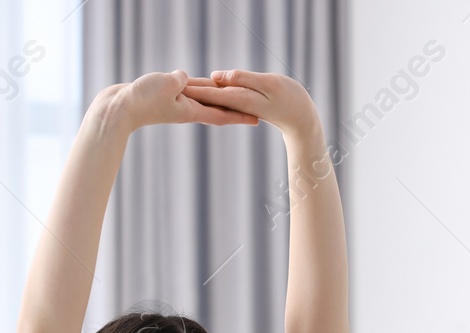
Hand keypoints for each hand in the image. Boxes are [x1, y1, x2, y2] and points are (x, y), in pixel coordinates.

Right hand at [100, 70, 259, 131]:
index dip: (240, 116)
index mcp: (190, 110)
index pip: (221, 114)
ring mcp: (174, 104)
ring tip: (232, 96)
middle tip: (253, 109)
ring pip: (201, 97)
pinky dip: (196, 87)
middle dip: (234, 107)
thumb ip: (181, 80)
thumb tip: (183, 78)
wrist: (117, 109)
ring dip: (217, 97)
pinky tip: (200, 85)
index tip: (257, 120)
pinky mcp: (163, 97)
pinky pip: (185, 90)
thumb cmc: (142, 99)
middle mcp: (185, 109)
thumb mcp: (167, 84)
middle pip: (215, 107)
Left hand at [180, 69, 320, 139]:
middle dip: (188, 91)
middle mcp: (235, 105)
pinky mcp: (243, 103)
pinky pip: (222, 98)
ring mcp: (239, 106)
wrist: (303, 119)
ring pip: (213, 97)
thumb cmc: (291, 99)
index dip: (192, 87)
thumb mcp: (268, 84)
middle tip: (166, 85)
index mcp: (238, 100)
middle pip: (207, 97)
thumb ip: (243, 79)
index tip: (174, 85)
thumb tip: (218, 76)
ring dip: (197, 91)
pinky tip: (201, 89)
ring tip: (177, 85)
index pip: (210, 93)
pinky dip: (210, 93)